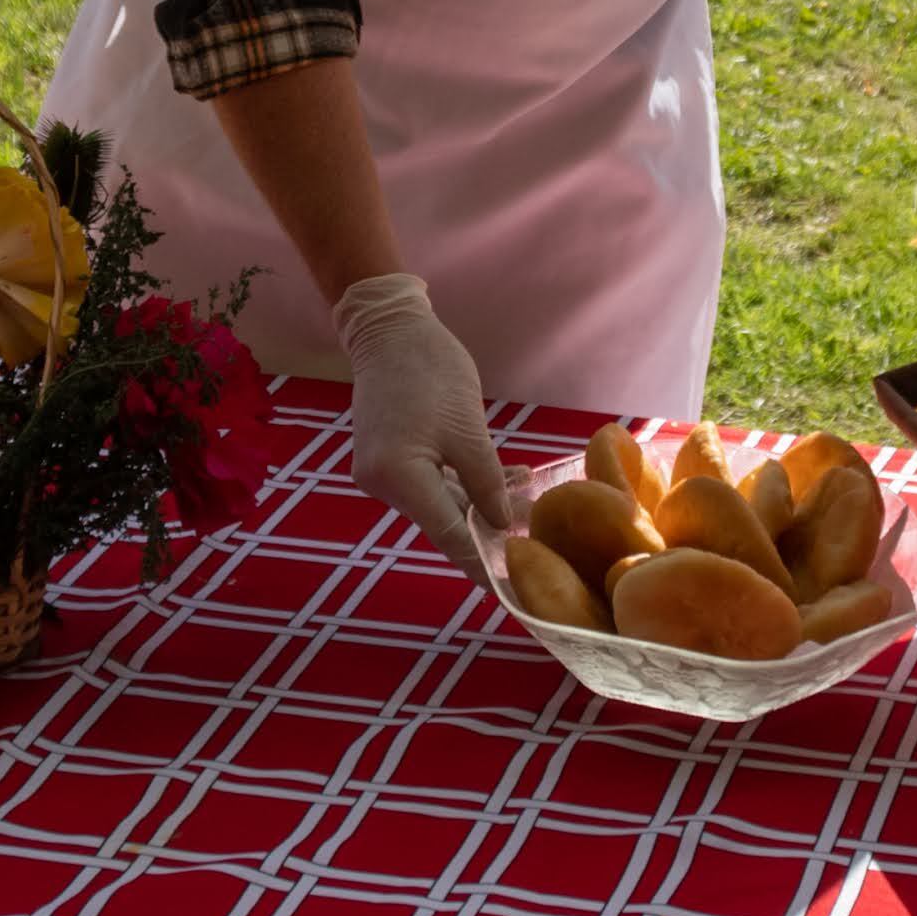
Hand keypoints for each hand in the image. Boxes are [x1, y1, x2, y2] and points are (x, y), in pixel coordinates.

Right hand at [333, 272, 523, 577]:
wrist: (389, 329)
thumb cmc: (430, 368)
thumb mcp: (468, 427)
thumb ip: (487, 482)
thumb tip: (504, 527)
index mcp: (398, 476)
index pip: (448, 535)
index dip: (483, 563)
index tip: (515, 586)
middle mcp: (382, 484)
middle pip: (442, 524)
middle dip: (488, 535)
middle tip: (535, 550)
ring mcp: (381, 474)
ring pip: (440, 505)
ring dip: (482, 508)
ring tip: (532, 510)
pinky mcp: (389, 461)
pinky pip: (432, 485)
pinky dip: (465, 487)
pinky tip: (508, 481)